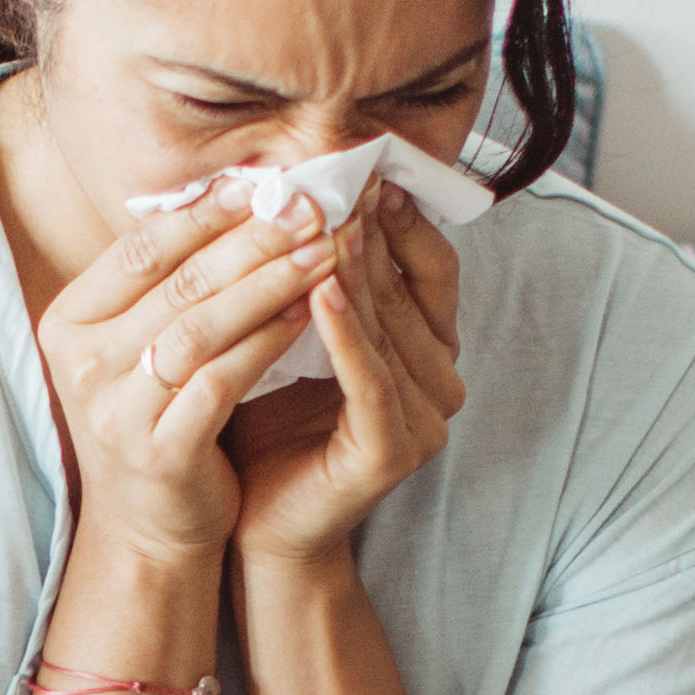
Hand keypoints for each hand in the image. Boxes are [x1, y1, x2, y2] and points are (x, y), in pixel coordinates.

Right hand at [28, 182, 354, 574]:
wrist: (147, 529)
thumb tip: (236, 195)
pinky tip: (307, 315)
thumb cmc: (154, 421)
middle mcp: (82, 364)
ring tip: (320, 252)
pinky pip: (222, 381)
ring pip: (200, 327)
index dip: (205, 212)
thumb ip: (168, 285)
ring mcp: (116, 410)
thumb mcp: (139, 347)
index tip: (263, 183)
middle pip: (176, 282)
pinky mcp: (160, 450)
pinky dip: (267, 343)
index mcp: (69, 324)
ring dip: (267, 284)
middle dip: (251, 240)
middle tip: (309, 208)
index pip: (140, 249)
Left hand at [225, 190, 463, 570]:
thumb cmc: (267, 429)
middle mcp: (439, 382)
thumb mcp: (293, 340)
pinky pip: (369, 379)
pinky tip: (318, 290)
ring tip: (323, 218)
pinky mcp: (392, 452)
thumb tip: (294, 196)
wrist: (255, 526)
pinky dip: (345, 333)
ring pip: (388, 328)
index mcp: (426, 351)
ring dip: (357, 270)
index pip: (428, 268)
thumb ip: (311, 282)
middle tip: (340, 176)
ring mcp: (425, 420)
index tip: (362, 168)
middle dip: (371, 231)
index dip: (400, 218)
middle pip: (408, 290)